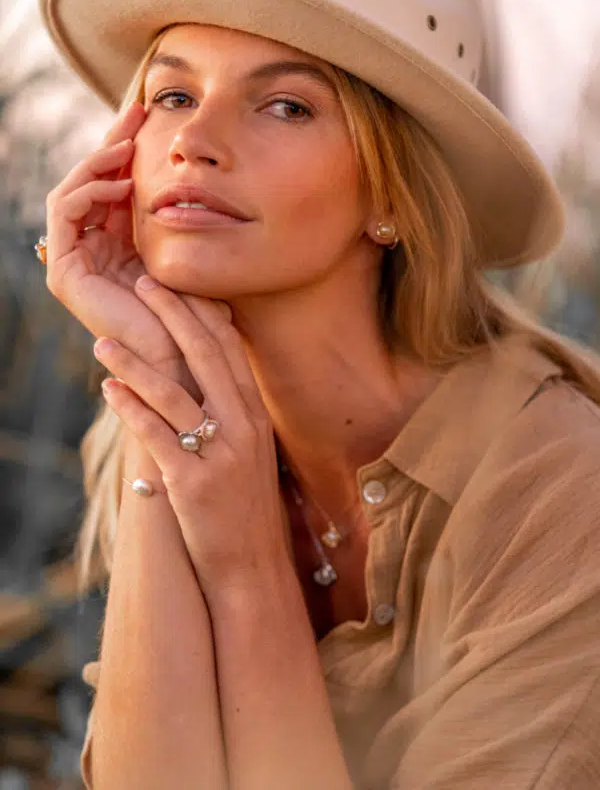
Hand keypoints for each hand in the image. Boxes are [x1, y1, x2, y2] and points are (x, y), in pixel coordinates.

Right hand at [45, 102, 197, 388]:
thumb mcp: (187, 255)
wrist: (184, 361)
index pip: (115, 187)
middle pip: (91, 183)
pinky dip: (89, 191)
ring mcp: (77, 262)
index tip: (148, 113)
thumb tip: (188, 178)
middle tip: (135, 111)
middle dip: (112, 143)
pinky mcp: (66, 274)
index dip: (127, 150)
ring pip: (72, 192)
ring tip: (126, 149)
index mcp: (121, 247)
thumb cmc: (195, 316)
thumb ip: (176, 219)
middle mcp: (95, 250)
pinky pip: (65, 214)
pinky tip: (120, 184)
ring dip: (98, 163)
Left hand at [93, 276, 288, 592]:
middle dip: (170, 315)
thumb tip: (202, 377)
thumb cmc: (245, 505)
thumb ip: (231, 412)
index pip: (229, 349)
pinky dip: (129, 408)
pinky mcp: (192, 482)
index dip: (201, 311)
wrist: (252, 565)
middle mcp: (243, 427)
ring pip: (172, 392)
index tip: (177, 285)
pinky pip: (155, 434)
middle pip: (204, 356)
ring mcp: (220, 454)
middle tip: (143, 284)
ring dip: (133, 362)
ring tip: (102, 342)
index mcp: (256, 415)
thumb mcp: (250, 451)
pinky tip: (108, 390)